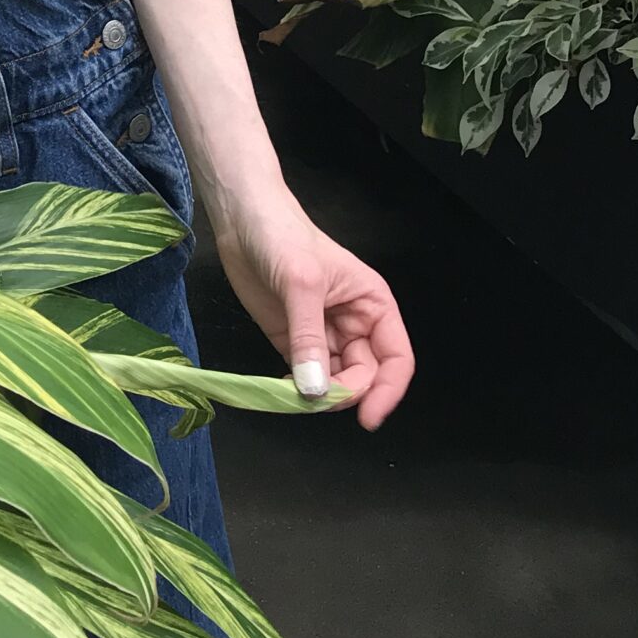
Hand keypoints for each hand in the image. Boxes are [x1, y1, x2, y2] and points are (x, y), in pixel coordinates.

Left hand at [216, 195, 414, 429]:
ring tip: (296, 394)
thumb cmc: (283, 237)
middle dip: (346, 394)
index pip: (397, 358)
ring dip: (321, 397)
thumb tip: (317, 392)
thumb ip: (310, 339)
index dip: (388, 390)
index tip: (367, 417)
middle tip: (315, 398)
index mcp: (372, 305)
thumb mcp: (302, 284)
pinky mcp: (294, 343)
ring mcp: (323, 336)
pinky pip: (306, 379)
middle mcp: (354, 325)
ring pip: (336, 383)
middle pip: (365, 377)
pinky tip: (284, 388)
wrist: (241, 220)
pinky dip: (300, 391)